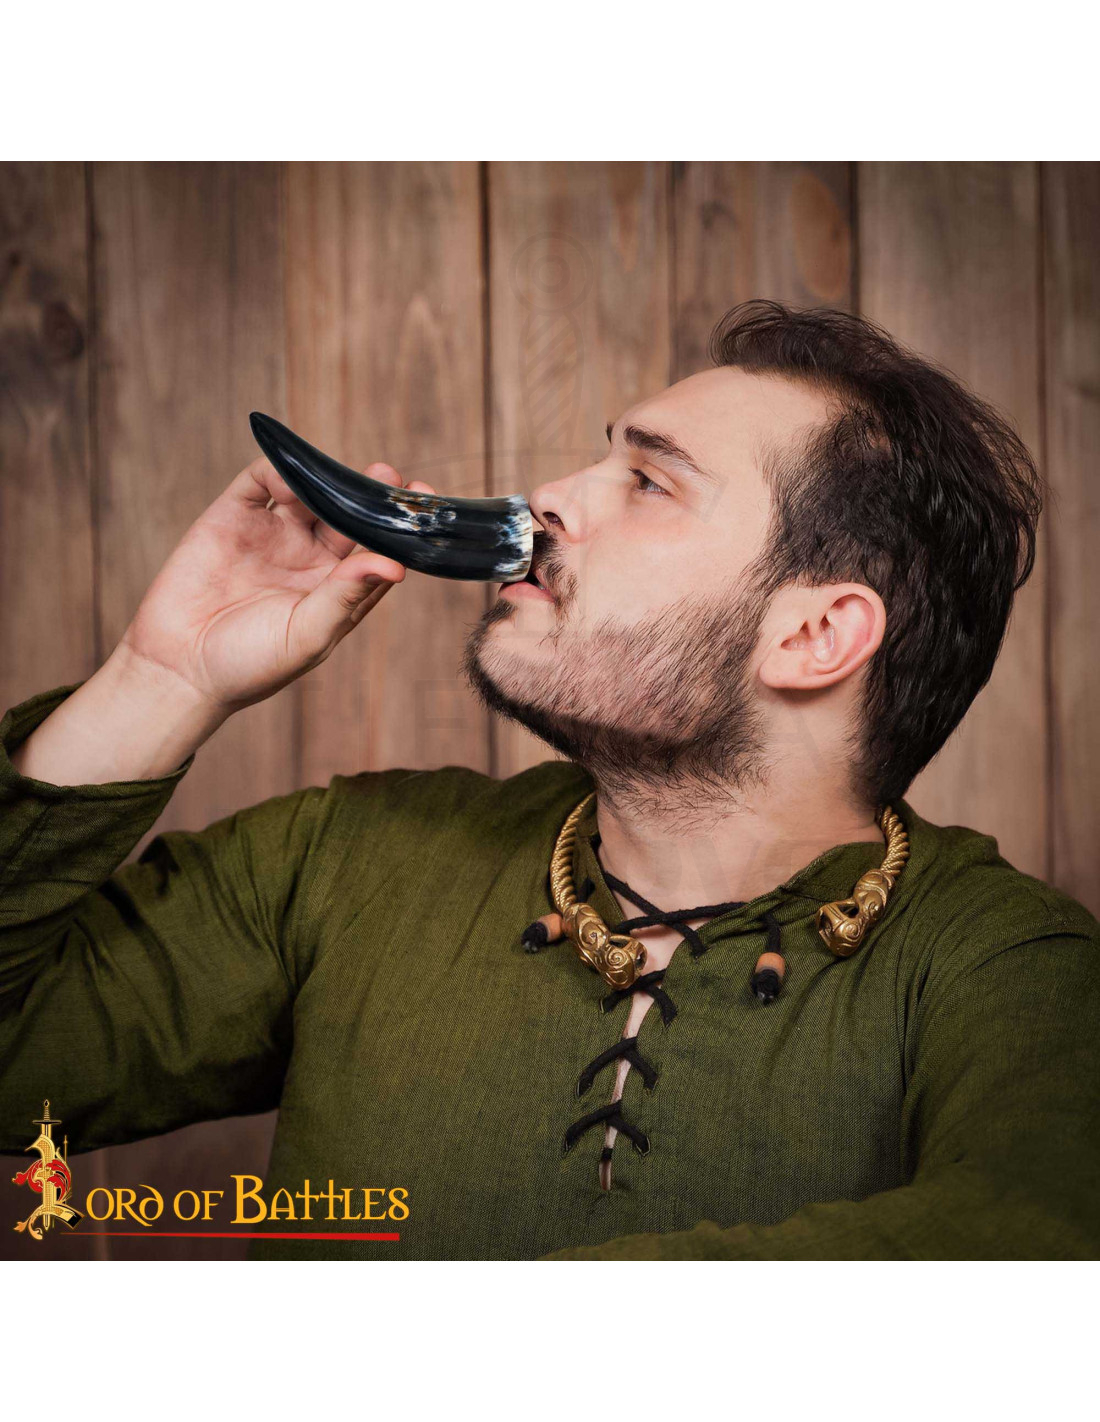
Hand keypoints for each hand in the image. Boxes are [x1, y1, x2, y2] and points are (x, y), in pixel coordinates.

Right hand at [118, 455, 436, 713]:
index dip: (402, 528)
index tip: (426, 506)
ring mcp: (272, 536)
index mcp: (337, 591)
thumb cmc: (249, 665)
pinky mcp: (232, 519)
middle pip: (352, 514)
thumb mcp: (308, 635)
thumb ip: (347, 596)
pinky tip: (295, 476)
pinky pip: (260, 482)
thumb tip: (395, 565)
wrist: (178, 668)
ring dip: (332, 478)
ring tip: (348, 476)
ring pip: (312, 492)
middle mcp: (309, 559)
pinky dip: (279, 470)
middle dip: (372, 494)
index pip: (379, 549)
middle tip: (389, 477)